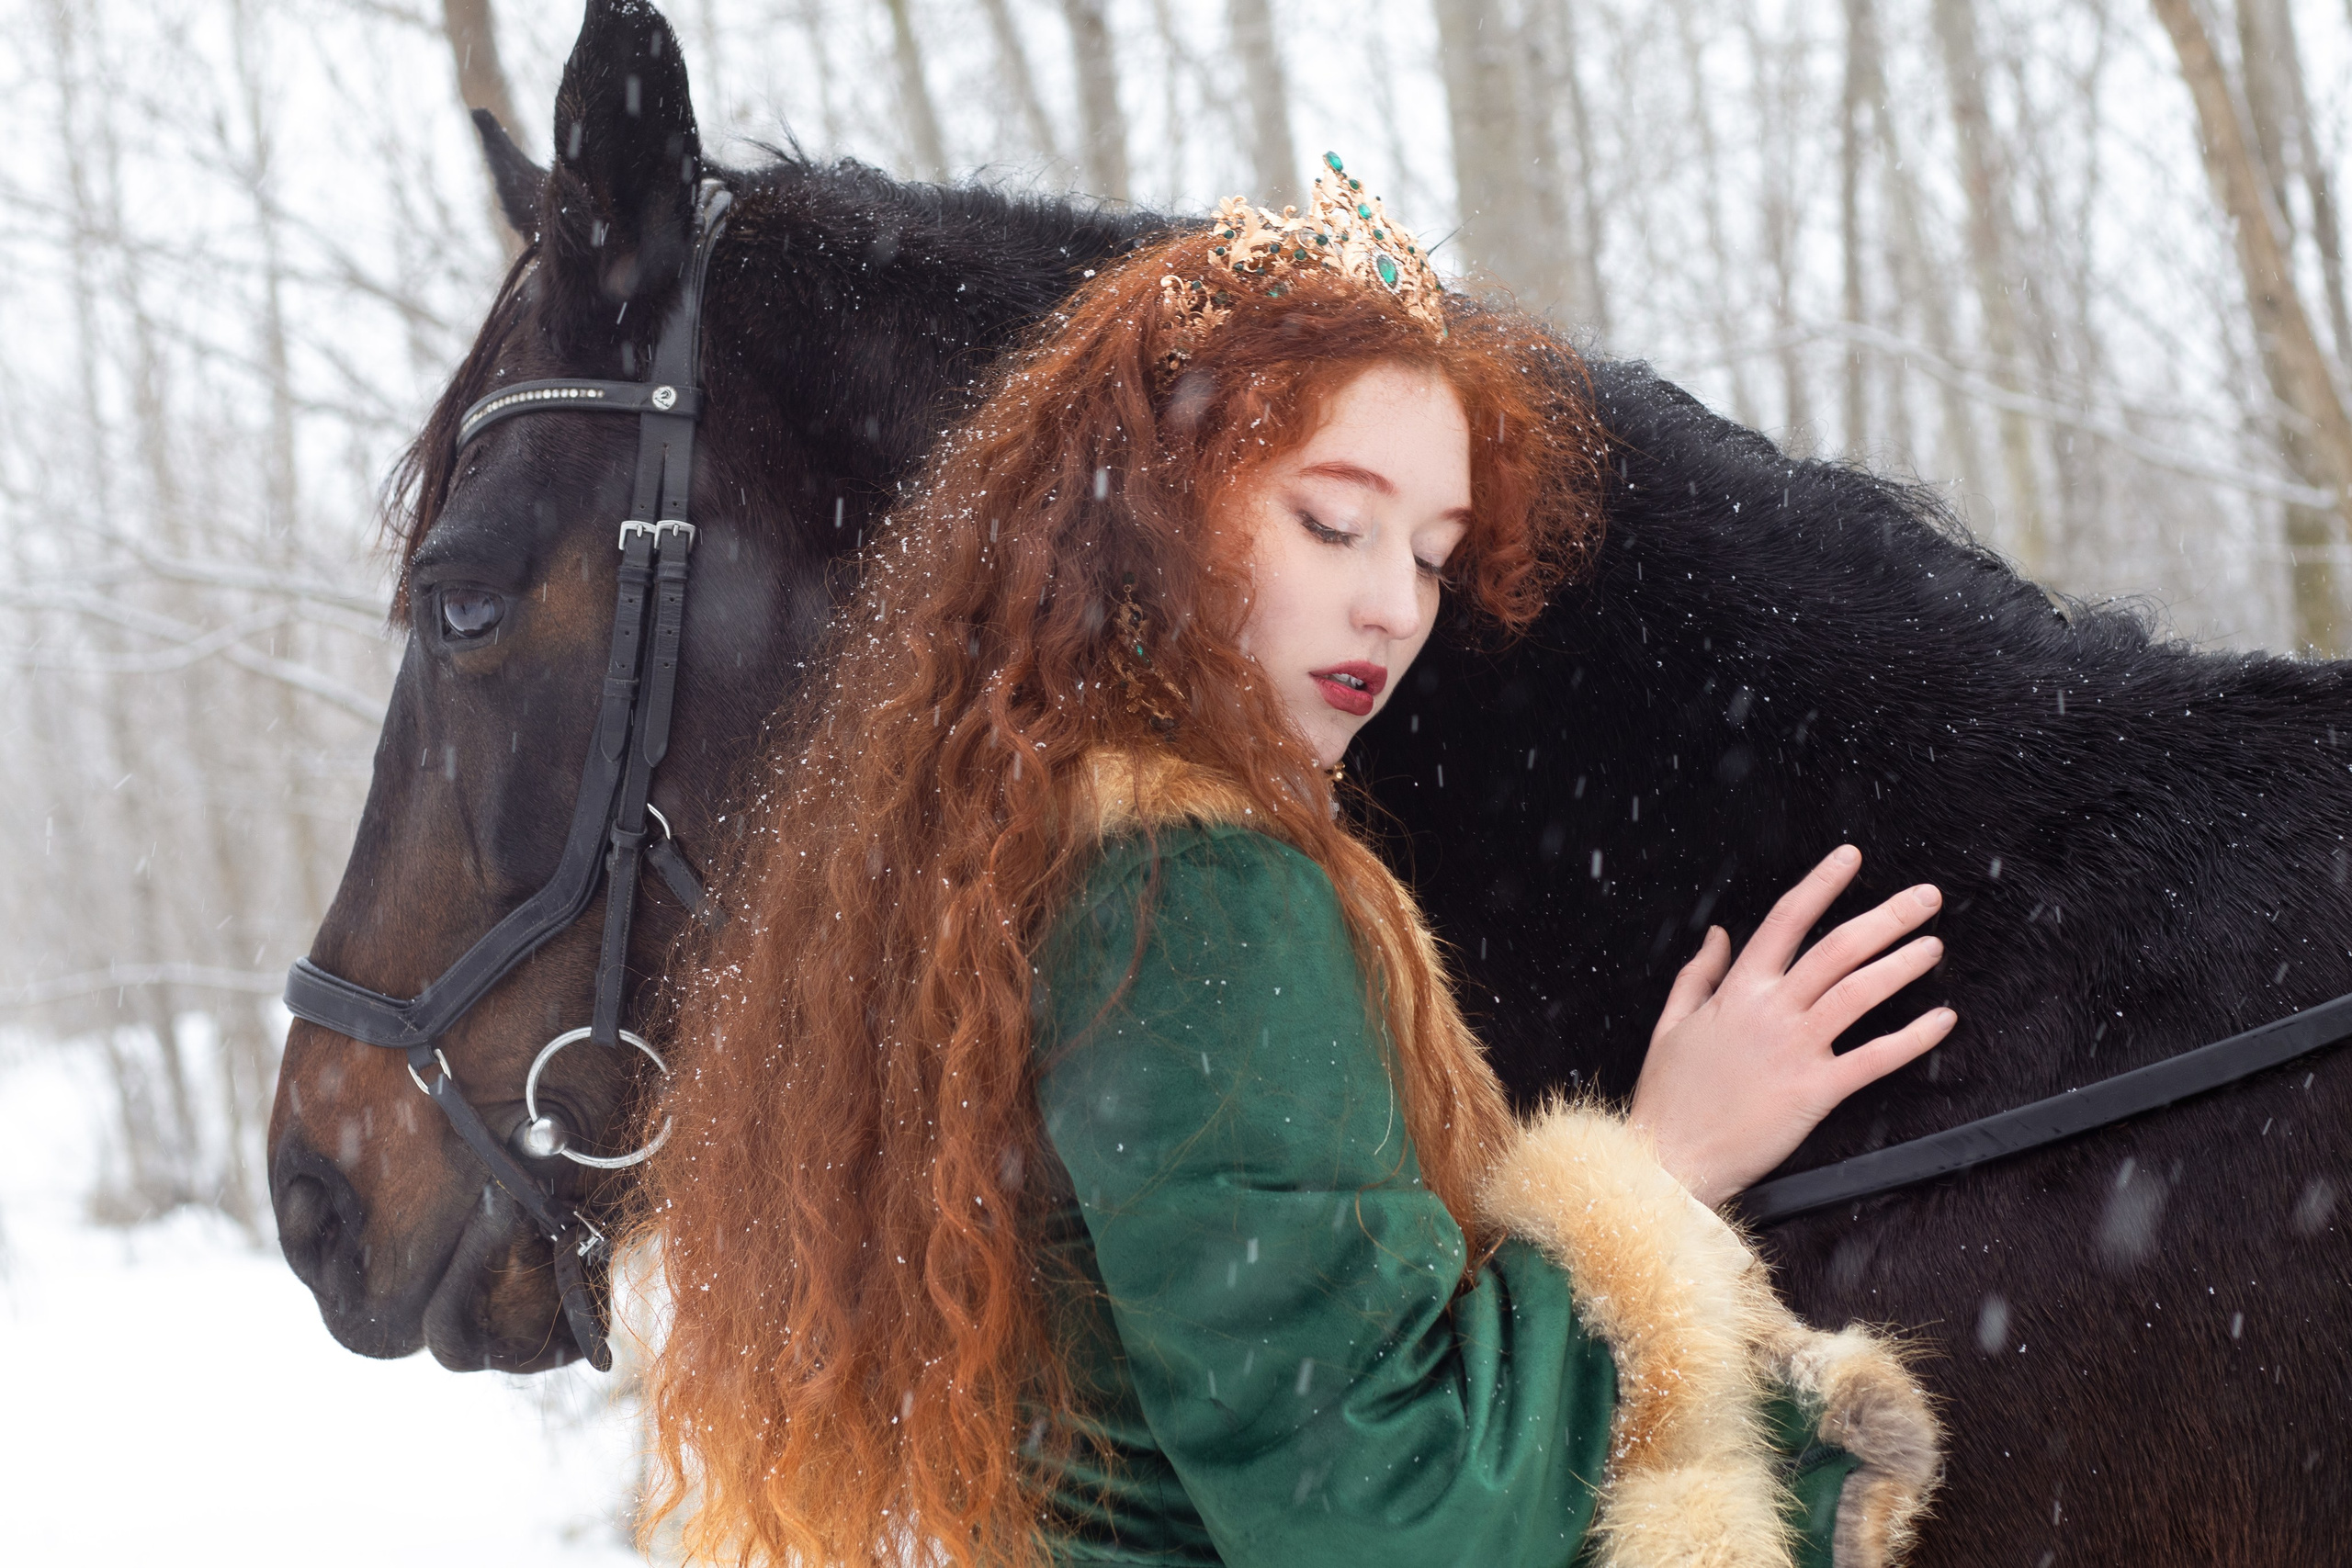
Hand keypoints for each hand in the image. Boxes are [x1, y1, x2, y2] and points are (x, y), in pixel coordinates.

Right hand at [1627, 845, 1955, 1206]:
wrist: (1669, 1156)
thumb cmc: (1669, 1096)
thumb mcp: (1671, 1023)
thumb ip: (1698, 974)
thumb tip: (1719, 934)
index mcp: (1737, 991)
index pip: (1786, 921)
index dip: (1821, 884)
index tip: (1850, 859)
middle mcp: (1771, 1012)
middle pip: (1838, 949)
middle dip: (1887, 917)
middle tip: (1924, 898)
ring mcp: (1795, 1049)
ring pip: (1858, 993)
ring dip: (1902, 965)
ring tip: (1932, 946)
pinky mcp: (1814, 1091)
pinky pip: (1873, 1059)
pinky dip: (1912, 1038)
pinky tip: (1940, 1020)